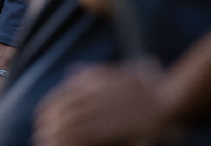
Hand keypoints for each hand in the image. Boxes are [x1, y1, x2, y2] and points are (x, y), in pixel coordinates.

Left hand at [34, 61, 167, 145]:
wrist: (169, 101)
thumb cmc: (148, 87)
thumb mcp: (116, 72)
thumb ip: (92, 73)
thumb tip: (71, 71)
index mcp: (91, 85)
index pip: (58, 99)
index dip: (46, 112)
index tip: (41, 121)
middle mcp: (91, 98)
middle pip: (58, 114)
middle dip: (46, 126)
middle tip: (41, 137)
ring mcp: (99, 115)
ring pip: (66, 128)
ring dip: (53, 137)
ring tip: (47, 144)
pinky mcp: (107, 131)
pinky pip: (81, 138)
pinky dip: (69, 142)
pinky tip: (63, 145)